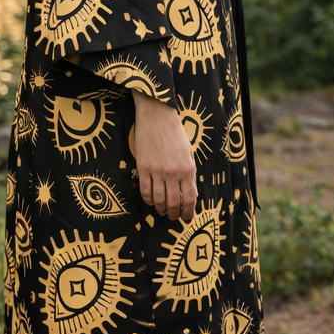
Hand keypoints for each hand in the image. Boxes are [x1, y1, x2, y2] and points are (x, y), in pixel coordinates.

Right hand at [132, 92, 196, 221]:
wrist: (157, 116)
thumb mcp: (189, 153)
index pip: (190, 198)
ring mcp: (157, 171)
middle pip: (174, 202)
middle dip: (174, 214)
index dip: (189, 211)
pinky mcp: (143, 168)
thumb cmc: (175, 133)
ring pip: (159, 200)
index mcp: (188, 169)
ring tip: (162, 212)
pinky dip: (149, 200)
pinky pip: (145, 191)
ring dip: (161, 210)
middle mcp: (173, 173)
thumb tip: (189, 194)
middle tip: (173, 217)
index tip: (187, 217)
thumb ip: (189, 174)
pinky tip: (151, 202)